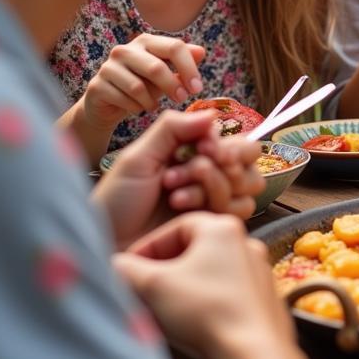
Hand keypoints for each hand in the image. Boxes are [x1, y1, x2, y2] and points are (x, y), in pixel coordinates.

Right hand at [77, 33, 205, 137]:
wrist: (109, 105)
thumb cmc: (144, 85)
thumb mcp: (167, 74)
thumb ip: (183, 62)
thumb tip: (201, 51)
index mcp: (146, 41)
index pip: (174, 47)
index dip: (189, 68)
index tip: (197, 88)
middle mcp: (124, 50)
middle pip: (156, 67)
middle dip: (172, 86)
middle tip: (182, 99)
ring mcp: (108, 67)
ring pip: (138, 87)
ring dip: (151, 101)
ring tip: (154, 106)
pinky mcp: (96, 85)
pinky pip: (123, 100)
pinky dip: (136, 108)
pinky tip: (138, 108)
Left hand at [93, 110, 263, 248]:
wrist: (107, 244)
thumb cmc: (116, 199)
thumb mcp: (138, 157)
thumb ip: (173, 128)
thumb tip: (213, 114)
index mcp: (192, 151)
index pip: (233, 136)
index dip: (223, 142)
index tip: (203, 148)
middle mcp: (209, 172)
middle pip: (251, 157)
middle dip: (225, 162)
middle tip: (196, 169)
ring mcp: (215, 199)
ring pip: (249, 183)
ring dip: (213, 185)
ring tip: (176, 194)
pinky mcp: (217, 223)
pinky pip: (241, 209)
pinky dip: (213, 204)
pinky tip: (180, 208)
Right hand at [113, 212, 294, 358]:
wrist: (253, 352)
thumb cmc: (206, 311)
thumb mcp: (154, 287)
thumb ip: (127, 271)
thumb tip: (112, 265)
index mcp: (223, 229)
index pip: (177, 226)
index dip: (148, 246)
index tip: (130, 268)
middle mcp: (246, 244)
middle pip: (194, 250)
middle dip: (163, 270)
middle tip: (142, 290)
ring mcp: (258, 272)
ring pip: (209, 274)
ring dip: (181, 289)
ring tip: (161, 311)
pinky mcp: (262, 299)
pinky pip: (225, 294)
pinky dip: (203, 303)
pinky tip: (188, 326)